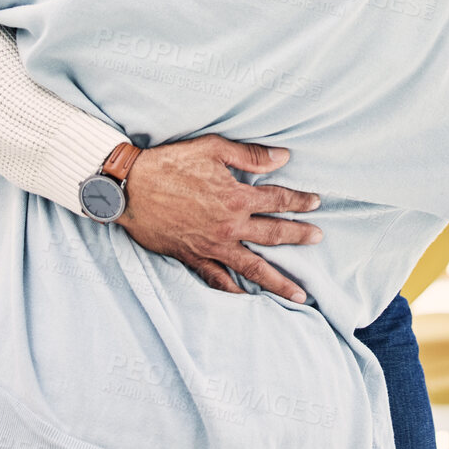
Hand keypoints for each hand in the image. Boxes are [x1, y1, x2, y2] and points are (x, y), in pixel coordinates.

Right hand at [119, 135, 321, 303]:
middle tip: (318, 239)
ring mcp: (212, 246)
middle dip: (299, 237)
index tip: (315, 203)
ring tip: (300, 295)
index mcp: (236, 197)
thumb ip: (250, 156)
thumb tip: (283, 157)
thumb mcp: (212, 149)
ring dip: (279, 281)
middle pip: (274, 235)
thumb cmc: (170, 163)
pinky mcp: (193, 257)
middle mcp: (229, 226)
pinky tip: (247, 299)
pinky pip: (218, 279)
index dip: (299, 201)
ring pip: (253, 267)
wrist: (130, 188)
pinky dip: (234, 291)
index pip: (278, 200)